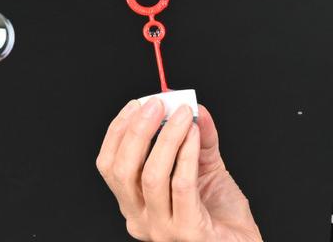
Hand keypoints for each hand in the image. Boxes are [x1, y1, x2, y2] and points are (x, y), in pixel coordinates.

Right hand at [96, 98, 262, 241]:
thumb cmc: (222, 214)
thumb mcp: (206, 167)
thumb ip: (198, 138)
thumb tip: (194, 107)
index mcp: (136, 204)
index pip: (110, 166)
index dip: (119, 132)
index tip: (137, 104)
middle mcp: (141, 219)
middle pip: (123, 170)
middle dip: (137, 131)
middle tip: (157, 104)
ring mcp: (162, 229)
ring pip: (151, 176)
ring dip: (167, 138)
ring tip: (184, 115)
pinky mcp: (187, 231)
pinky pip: (181, 185)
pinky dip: (187, 154)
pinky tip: (196, 133)